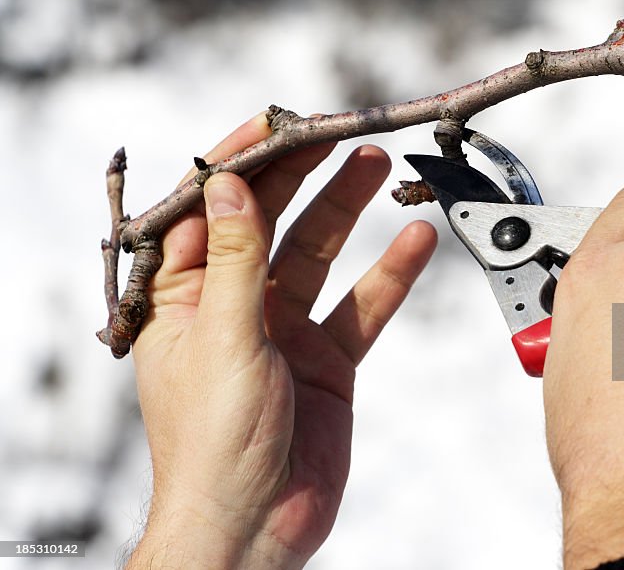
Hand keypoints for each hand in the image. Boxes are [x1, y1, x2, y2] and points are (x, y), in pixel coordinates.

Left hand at [127, 115, 436, 568]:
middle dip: (302, 176)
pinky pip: (362, 305)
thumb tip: (232, 186)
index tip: (275, 124)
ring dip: (348, 210)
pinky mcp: (327, 358)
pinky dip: (390, 275)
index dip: (240, 164)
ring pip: (320, 254)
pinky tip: (415, 242)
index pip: (208, 212)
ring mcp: (284, 330)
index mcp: (183, 298)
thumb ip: (235, 259)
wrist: (256, 524)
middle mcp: (234, 305)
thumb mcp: (223, 338)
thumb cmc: (214, 446)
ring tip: (376, 165)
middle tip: (338, 133)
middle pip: (270, 222)